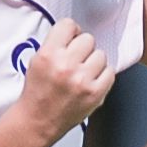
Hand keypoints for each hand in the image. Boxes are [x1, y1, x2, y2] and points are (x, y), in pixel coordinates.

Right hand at [12, 19, 112, 138]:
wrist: (38, 121)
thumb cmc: (37, 92)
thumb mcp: (37, 61)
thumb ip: (56, 44)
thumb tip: (76, 32)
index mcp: (48, 54)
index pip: (69, 25)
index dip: (70, 32)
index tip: (70, 39)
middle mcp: (65, 66)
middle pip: (88, 39)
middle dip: (82, 48)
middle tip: (75, 60)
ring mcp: (82, 80)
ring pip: (100, 55)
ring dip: (93, 62)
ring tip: (83, 72)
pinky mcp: (95, 94)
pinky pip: (110, 72)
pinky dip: (102, 75)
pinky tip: (91, 81)